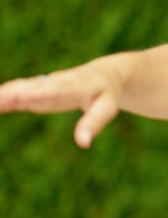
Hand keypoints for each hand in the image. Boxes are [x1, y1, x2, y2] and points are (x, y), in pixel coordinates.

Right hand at [0, 63, 122, 148]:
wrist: (106, 73)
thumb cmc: (106, 93)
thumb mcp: (107, 107)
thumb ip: (94, 123)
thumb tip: (83, 143)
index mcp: (69, 86)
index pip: (46, 92)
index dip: (26, 95)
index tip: (6, 99)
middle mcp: (50, 83)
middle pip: (23, 89)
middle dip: (4, 96)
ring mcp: (39, 85)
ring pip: (13, 89)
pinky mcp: (32, 89)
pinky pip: (10, 93)